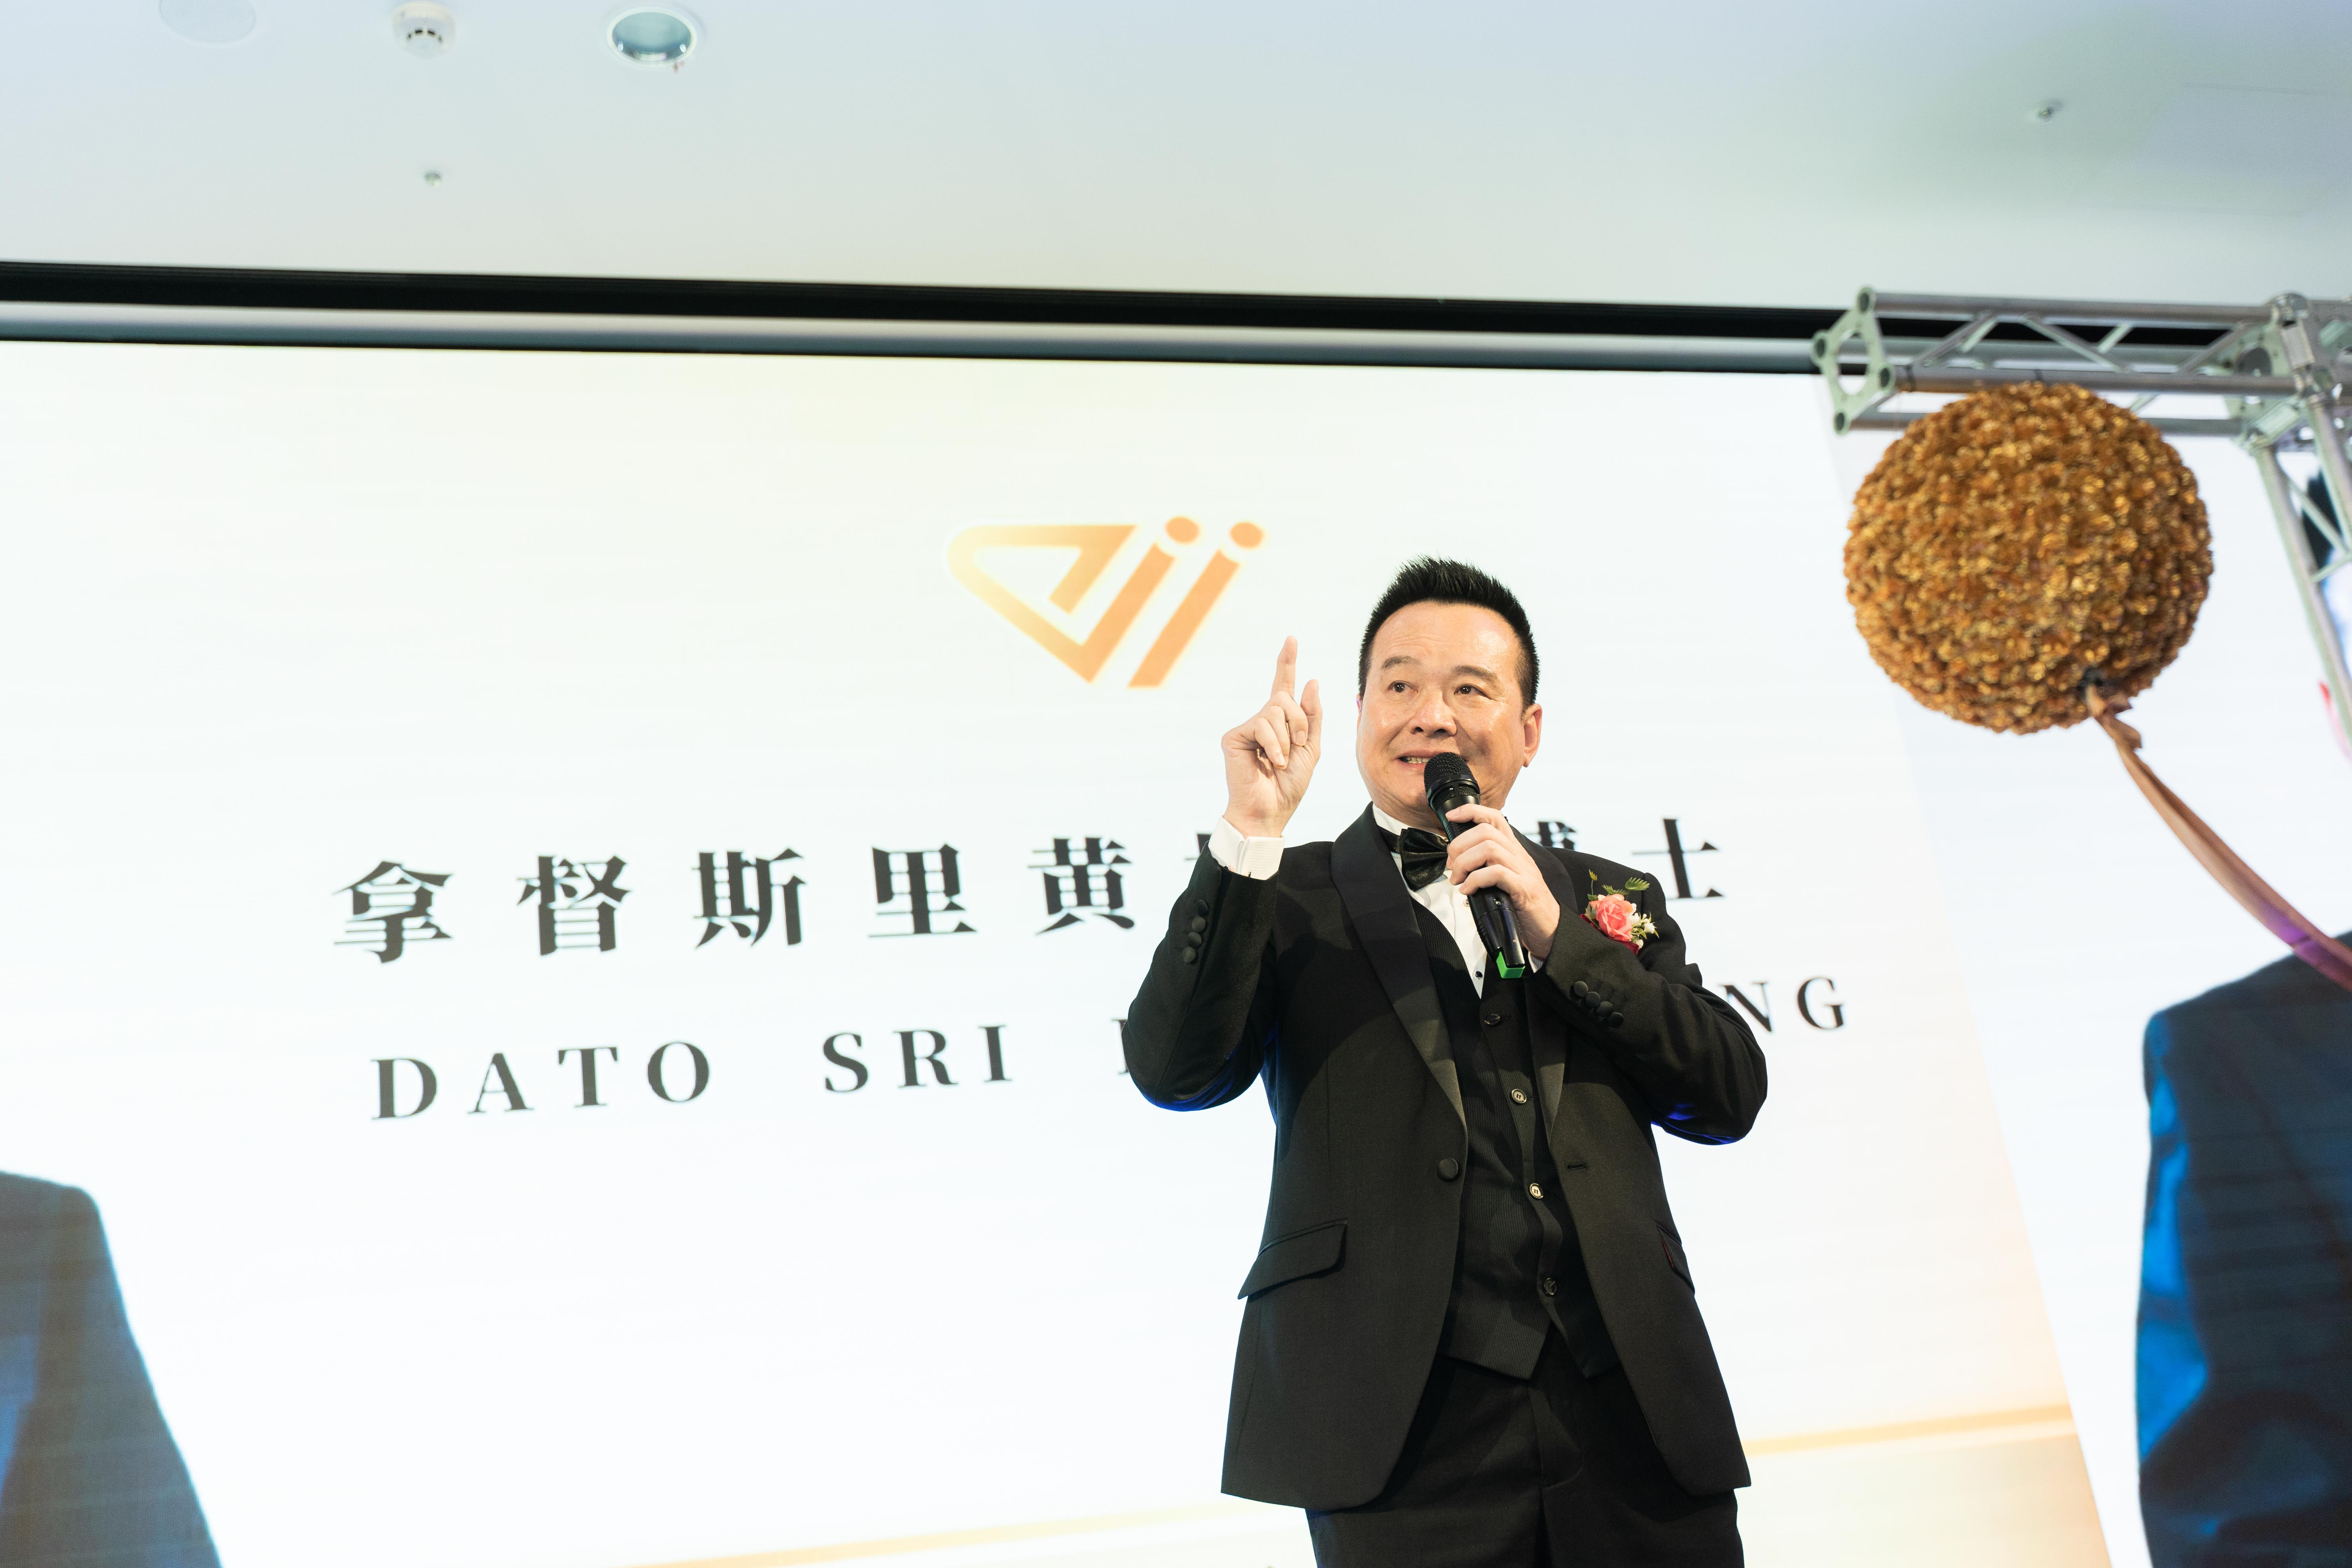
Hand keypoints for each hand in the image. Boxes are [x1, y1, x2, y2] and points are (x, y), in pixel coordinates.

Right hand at [1221, 637, 1321, 837]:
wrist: (1269, 812)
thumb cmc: (1288, 787)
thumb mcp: (1311, 750)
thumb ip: (1312, 717)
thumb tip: (1311, 681)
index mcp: (1280, 724)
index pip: (1283, 686)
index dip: (1287, 662)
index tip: (1291, 639)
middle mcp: (1262, 721)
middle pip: (1284, 698)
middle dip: (1299, 721)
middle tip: (1298, 746)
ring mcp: (1246, 728)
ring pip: (1274, 710)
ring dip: (1287, 738)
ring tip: (1282, 760)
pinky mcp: (1233, 736)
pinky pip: (1262, 724)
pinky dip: (1274, 744)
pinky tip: (1273, 762)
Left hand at [1442, 804, 1562, 958]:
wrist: (1549, 927)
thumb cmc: (1523, 904)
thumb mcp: (1504, 879)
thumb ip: (1487, 866)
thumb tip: (1458, 864)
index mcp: (1513, 850)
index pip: (1495, 818)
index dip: (1471, 811)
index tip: (1451, 817)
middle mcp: (1519, 855)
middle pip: (1485, 831)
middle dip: (1460, 845)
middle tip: (1452, 866)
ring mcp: (1523, 870)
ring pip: (1488, 848)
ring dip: (1465, 863)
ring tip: (1457, 879)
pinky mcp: (1523, 888)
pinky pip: (1496, 873)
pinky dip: (1475, 880)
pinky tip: (1467, 891)